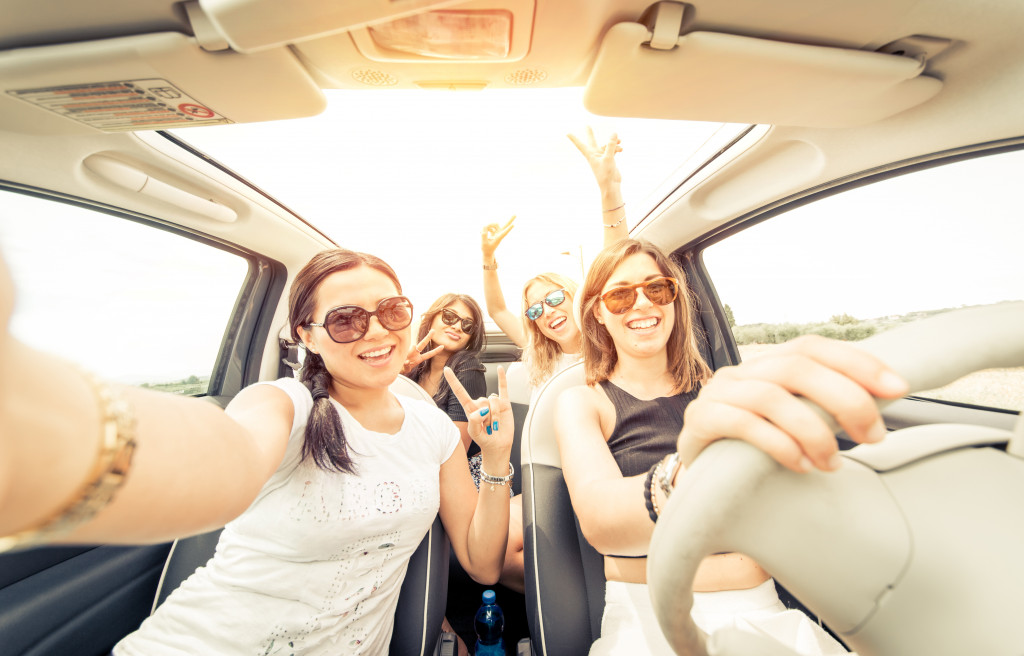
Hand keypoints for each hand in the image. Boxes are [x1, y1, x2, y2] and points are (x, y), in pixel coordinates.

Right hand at [402, 330, 443, 374]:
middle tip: (433, 330)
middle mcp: (414, 354)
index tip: (443, 346)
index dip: (436, 351)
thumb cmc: (402, 368)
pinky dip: (406, 362)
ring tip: (409, 357)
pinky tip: (406, 362)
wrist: (393, 369)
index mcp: (418, 358)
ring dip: (411, 351)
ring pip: (412, 349)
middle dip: (428, 338)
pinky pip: (405, 360)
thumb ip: (407, 366)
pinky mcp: (402, 357)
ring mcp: (408, 354)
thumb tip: (406, 361)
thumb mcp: (407, 369)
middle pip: (422, 345)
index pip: (428, 354)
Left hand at [444, 365, 513, 456]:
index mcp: (470, 408)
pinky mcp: (504, 403)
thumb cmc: (484, 439)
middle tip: (487, 427)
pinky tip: (501, 369)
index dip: (453, 381)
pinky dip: (502, 378)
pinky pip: (503, 388)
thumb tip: (483, 409)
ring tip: (494, 425)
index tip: (446, 369)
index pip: (460, 392)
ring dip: (495, 416)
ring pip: (494, 400)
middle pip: (483, 400)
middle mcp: (481, 403)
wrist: (498, 445)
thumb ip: (474, 420)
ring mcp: (492, 403)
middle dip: (487, 416)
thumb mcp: (474, 433)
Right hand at [481, 216, 514, 258]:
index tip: (513, 225)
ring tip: (483, 232)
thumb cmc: (486, 249)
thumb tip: (484, 227)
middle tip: (515, 214)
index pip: (504, 233)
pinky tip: (482, 232)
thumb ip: (483, 236)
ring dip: (488, 226)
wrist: (487, 252)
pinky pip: (489, 226)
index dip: (508, 229)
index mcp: (498, 239)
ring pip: (494, 224)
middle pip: (506, 225)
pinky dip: (485, 228)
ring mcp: (497, 232)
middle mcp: (499, 234)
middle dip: (510, 220)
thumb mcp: (483, 244)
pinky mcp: (494, 231)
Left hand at [568, 127, 621, 190]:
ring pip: (607, 146)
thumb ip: (611, 145)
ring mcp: (602, 157)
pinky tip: (621, 149)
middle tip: (587, 125)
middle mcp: (595, 155)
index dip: (574, 139)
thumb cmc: (606, 174)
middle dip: (590, 134)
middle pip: (592, 141)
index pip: (580, 145)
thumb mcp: (609, 158)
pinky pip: (612, 150)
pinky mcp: (609, 160)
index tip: (567, 133)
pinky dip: (616, 148)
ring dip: (613, 143)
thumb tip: (614, 133)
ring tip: (620, 141)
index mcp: (590, 155)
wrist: (611, 186)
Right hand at [677, 335, 908, 473]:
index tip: (898, 388)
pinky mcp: (700, 421)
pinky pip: (744, 425)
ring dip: (814, 431)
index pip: (812, 347)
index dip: (857, 362)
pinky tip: (803, 466)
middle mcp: (741, 370)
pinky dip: (781, 445)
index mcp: (767, 362)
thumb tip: (883, 401)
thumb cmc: (758, 448)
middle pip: (796, 367)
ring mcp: (717, 393)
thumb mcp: (793, 420)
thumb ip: (823, 405)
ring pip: (772, 397)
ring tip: (835, 463)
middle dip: (844, 399)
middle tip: (874, 436)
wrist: (703, 479)